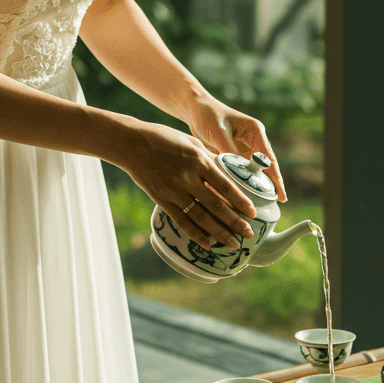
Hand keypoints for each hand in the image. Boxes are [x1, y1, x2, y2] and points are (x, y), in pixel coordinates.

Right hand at [111, 118, 257, 249]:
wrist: (131, 144)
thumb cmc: (163, 138)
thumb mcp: (191, 141)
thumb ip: (209, 156)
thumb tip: (228, 168)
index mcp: (199, 160)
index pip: (225, 185)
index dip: (240, 201)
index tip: (252, 213)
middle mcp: (188, 178)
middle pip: (216, 205)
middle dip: (235, 222)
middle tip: (248, 234)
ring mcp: (174, 191)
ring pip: (201, 217)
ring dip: (219, 232)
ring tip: (233, 243)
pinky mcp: (162, 200)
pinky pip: (182, 221)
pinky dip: (195, 234)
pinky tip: (207, 244)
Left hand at [186, 96, 286, 201]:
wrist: (195, 108)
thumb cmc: (207, 115)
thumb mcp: (218, 132)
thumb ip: (228, 150)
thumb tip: (236, 172)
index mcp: (255, 131)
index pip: (268, 158)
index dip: (275, 177)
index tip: (281, 194)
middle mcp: (254, 140)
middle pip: (265, 166)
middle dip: (270, 183)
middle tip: (277, 202)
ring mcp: (245, 147)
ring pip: (254, 170)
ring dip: (256, 184)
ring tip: (262, 202)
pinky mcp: (235, 153)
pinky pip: (241, 170)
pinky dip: (242, 181)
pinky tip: (243, 194)